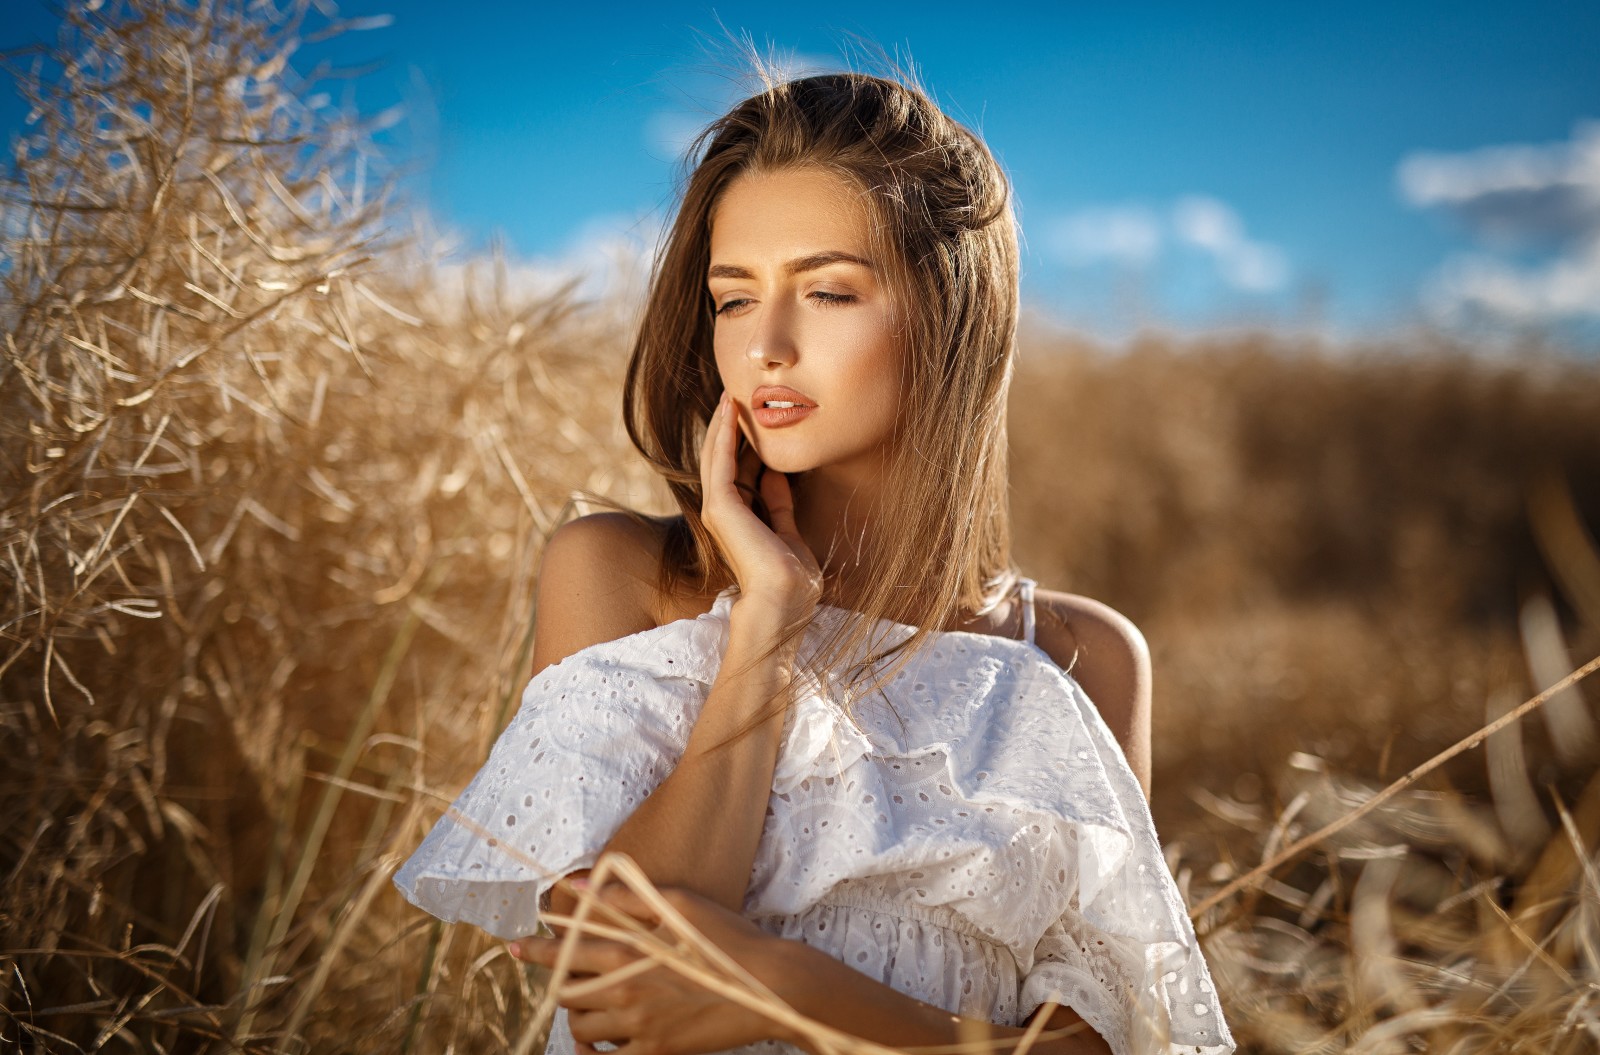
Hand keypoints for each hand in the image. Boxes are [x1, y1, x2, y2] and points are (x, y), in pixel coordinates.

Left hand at [511, 882, 797, 1054]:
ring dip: (580, 1016)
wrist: (770, 986)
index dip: (535, 950)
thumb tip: (578, 885)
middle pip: (566, 994)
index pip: (563, 951)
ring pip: (582, 1029)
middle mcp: (625, 991)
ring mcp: (640, 1027)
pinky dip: (598, 1052)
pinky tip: (605, 1042)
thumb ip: (623, 896)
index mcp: (627, 951)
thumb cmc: (727, 937)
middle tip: (569, 977)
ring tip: (593, 1006)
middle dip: (561, 984)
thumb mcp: (679, 903)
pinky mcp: (658, 1053)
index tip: (515, 947)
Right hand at [699, 392, 821, 623]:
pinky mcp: (719, 507)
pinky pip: (720, 462)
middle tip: (735, 394)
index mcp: (740, 520)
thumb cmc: (792, 579)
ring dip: (723, 424)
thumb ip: (779, 505)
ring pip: (716, 456)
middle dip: (729, 428)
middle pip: (723, 459)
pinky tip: (730, 411)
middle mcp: (723, 513)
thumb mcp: (789, 532)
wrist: (785, 601)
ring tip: (730, 394)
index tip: (755, 415)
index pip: (739, 471)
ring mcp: (717, 510)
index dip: (746, 443)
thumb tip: (777, 477)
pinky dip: (724, 435)